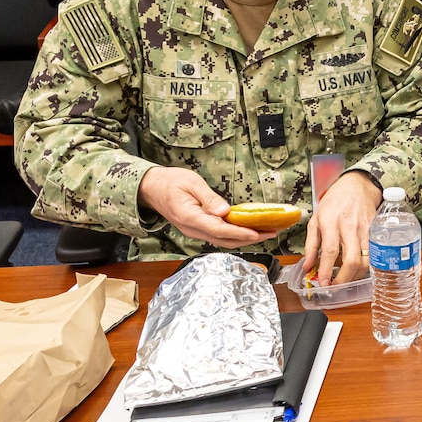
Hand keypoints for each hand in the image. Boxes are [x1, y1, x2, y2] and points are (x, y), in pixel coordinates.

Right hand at [138, 166, 276, 247]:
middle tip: (271, 233)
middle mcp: (192, 229)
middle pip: (225, 239)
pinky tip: (248, 229)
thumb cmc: (170, 181)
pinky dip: (235, 234)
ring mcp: (194, 231)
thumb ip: (209, 198)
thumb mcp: (191, 183)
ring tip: (265, 232)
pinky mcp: (197, 228)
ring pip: (222, 240)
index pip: (220, 229)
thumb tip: (225, 211)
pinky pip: (218, 235)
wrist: (150, 188)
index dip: (240, 232)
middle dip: (250, 238)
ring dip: (244, 238)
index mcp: (189, 218)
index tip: (258, 232)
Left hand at [299, 171, 382, 284]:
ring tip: (346, 279)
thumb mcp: (316, 219)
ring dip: (356, 275)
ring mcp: (365, 229)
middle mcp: (349, 226)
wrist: (358, 186)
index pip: (329, 251)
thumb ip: (310, 244)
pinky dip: (366, 266)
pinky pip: (373, 254)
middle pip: (351, 259)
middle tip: (336, 286)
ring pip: (365, 259)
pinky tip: (358, 269)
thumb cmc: (335, 201)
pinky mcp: (375, 232)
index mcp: (331, 222)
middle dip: (344, 278)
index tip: (322, 282)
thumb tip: (307, 266)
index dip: (326, 270)